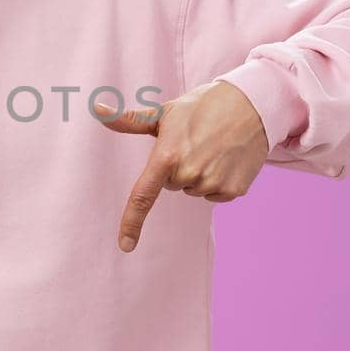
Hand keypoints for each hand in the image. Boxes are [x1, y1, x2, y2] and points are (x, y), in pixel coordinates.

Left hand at [93, 80, 269, 252]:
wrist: (252, 105)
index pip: (143, 196)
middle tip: (194, 144)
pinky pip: (214, 195)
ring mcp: (213, 183)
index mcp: (167, 156)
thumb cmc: (202, 106)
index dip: (132, 222)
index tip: (125, 245)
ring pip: (193, 190)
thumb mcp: (165, 112)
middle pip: (171, 186)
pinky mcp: (234, 190)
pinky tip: (226, 159)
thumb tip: (97, 109)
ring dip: (198, 174)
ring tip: (213, 147)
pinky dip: (218, 180)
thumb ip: (129, 120)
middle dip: (177, 169)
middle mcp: (189, 174)